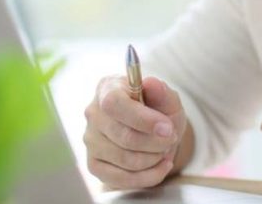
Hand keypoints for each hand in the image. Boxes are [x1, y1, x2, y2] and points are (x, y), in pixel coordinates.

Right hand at [83, 74, 186, 188]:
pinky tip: (162, 165)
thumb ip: (162, 92)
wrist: (155, 133)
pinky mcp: (94, 165)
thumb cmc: (158, 111)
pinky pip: (121, 179)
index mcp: (108, 88)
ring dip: (154, 158)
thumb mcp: (167, 99)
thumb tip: (151, 83)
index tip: (167, 128)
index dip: (142, 119)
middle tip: (171, 138)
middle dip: (155, 142)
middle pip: (123, 136)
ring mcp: (90, 141)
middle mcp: (93, 114)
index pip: (114, 104)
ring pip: (124, 159)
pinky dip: (148, 176)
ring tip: (165, 149)